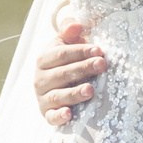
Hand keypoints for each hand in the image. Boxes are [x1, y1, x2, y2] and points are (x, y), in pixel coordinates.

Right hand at [35, 13, 107, 127]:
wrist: (54, 85)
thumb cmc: (65, 61)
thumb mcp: (65, 43)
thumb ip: (69, 31)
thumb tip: (76, 25)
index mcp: (44, 59)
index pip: (61, 54)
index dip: (80, 51)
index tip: (99, 50)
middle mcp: (40, 79)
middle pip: (62, 74)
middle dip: (83, 68)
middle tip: (102, 65)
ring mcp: (43, 98)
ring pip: (58, 95)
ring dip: (74, 93)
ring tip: (90, 90)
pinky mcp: (47, 114)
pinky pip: (51, 117)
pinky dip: (58, 116)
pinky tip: (69, 114)